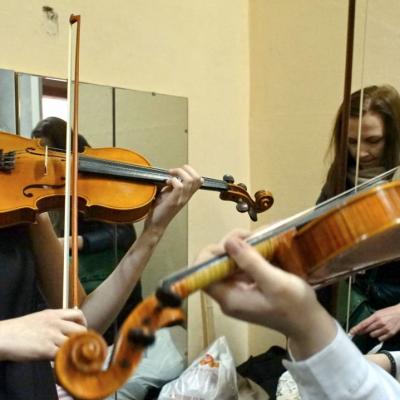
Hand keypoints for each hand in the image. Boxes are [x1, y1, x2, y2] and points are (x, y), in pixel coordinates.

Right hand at [0, 309, 86, 361]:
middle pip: (81, 330)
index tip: (80, 332)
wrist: (2, 337)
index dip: (83, 323)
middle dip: (82, 339)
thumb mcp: (40, 318)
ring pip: (75, 343)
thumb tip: (67, 327)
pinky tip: (61, 361)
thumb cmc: (18, 330)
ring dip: (74, 350)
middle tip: (77, 347)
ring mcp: (51, 336)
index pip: (78, 314)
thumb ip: (55, 321)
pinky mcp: (46, 350)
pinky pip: (64, 355)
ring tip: (70, 355)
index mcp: (54, 314)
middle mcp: (56, 323)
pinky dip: (65, 359)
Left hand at [143, 165, 202, 232]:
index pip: (199, 180)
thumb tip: (172, 176)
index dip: (191, 171)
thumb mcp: (169, 194)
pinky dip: (173, 180)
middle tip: (174, 171)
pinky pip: (180, 186)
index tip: (178, 171)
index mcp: (187, 194)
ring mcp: (181, 199)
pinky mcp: (174, 201)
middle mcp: (187, 196)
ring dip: (179, 173)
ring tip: (170, 176)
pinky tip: (167, 183)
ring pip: (190, 180)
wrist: (156, 224)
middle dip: (186, 169)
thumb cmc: (161, 209)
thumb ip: (173, 186)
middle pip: (197, 178)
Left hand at [201, 231, 335, 359]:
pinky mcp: (245, 289)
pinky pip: (238, 267)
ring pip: (226, 263)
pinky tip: (260, 246)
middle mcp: (227, 296)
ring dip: (239, 248)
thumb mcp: (274, 282)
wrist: (309, 324)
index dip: (211, 254)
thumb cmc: (294, 306)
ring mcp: (236, 292)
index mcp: (229, 298)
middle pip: (213, 265)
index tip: (233, 244)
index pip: (201, 274)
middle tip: (251, 236)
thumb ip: (250, 262)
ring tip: (257, 237)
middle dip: (229, 246)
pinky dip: (246, 255)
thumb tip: (228, 241)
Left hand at [350, 304, 399, 340]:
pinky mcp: (391, 333)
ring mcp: (385, 328)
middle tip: (360, 332)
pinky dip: (379, 337)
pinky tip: (381, 333)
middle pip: (367, 330)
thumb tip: (363, 325)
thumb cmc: (389, 312)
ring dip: (372, 333)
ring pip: (373, 335)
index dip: (356, 329)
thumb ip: (371, 319)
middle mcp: (380, 323)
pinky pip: (381, 339)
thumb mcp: (378, 313)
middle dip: (363, 331)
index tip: (351, 332)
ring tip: (376, 329)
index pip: (363, 324)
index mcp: (375, 316)